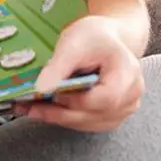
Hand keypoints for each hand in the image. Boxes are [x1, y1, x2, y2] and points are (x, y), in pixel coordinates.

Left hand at [14, 15, 143, 132]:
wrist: (107, 40)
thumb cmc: (95, 38)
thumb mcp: (74, 43)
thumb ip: (59, 66)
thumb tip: (41, 88)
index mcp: (128, 74)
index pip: (106, 99)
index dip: (78, 100)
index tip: (54, 94)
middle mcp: (130, 96)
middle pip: (94, 115)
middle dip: (59, 112)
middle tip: (29, 106)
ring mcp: (122, 109)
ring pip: (88, 123)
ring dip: (57, 118)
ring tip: (30, 109)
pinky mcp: (110, 116)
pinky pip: (86, 123)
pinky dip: (64, 118)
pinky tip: (44, 110)